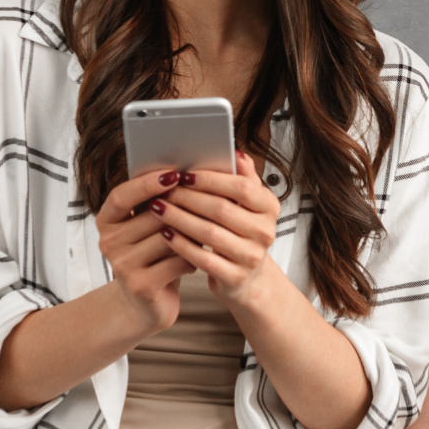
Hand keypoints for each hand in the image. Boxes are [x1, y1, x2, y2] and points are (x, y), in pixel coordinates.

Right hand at [97, 168, 195, 333]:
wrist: (147, 304)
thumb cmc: (153, 257)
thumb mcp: (148, 227)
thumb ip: (158, 202)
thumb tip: (187, 172)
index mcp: (106, 222)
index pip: (121, 197)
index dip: (145, 184)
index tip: (174, 173)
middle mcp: (108, 243)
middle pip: (151, 216)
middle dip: (183, 208)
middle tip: (210, 201)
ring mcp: (122, 266)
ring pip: (168, 238)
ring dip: (191, 234)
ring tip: (204, 233)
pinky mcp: (141, 285)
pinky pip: (177, 260)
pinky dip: (192, 258)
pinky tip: (196, 259)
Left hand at [153, 152, 282, 306]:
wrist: (244, 276)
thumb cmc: (239, 231)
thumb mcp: (245, 203)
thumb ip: (242, 176)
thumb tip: (235, 152)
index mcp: (269, 207)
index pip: (242, 188)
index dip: (210, 180)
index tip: (185, 174)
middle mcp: (265, 232)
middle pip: (221, 209)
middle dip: (188, 198)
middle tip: (165, 190)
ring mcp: (251, 257)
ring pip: (209, 233)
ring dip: (179, 218)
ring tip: (159, 208)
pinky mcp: (234, 277)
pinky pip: (202, 258)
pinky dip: (181, 244)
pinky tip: (165, 233)